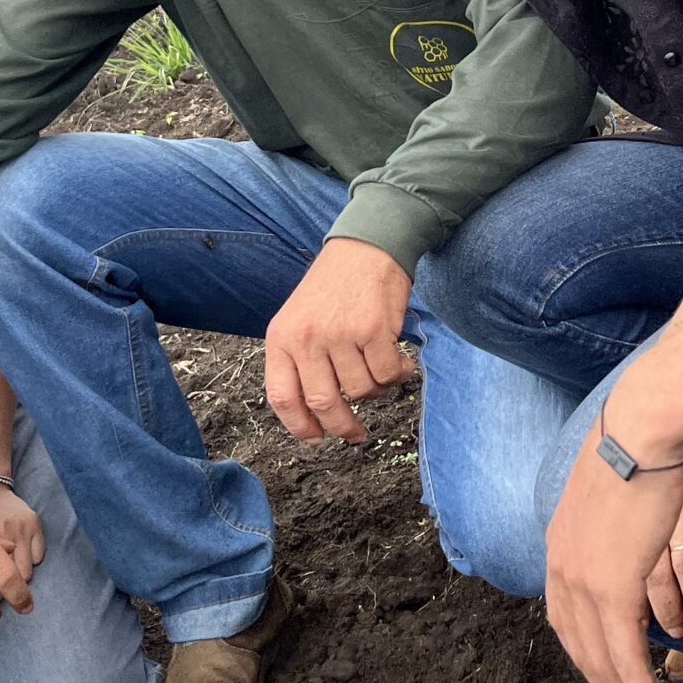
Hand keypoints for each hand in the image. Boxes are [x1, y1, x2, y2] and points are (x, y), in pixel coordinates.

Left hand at [0, 477, 46, 577]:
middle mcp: (4, 533)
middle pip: (7, 579)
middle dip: (0, 598)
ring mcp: (22, 529)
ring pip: (25, 572)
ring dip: (15, 583)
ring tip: (5, 587)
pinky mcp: (35, 523)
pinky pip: (37, 557)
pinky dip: (28, 564)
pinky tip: (17, 563)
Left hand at [262, 238, 414, 444]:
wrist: (366, 245)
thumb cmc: (335, 285)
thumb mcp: (300, 319)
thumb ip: (300, 360)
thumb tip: (314, 412)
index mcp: (282, 338)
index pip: (282, 397)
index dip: (299, 426)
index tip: (315, 438)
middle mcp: (307, 338)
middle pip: (323, 403)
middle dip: (343, 425)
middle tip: (355, 433)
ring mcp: (339, 334)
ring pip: (360, 390)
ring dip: (376, 390)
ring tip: (380, 371)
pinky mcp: (372, 330)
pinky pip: (386, 374)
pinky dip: (397, 375)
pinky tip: (400, 363)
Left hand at [545, 391, 682, 682]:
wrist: (642, 431)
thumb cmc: (636, 452)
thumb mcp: (609, 500)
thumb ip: (608, 535)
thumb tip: (623, 550)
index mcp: (558, 552)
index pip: (567, 622)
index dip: (592, 657)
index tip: (614, 678)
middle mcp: (561, 572)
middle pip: (581, 649)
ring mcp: (583, 582)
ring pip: (603, 661)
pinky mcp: (614, 588)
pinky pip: (627, 656)